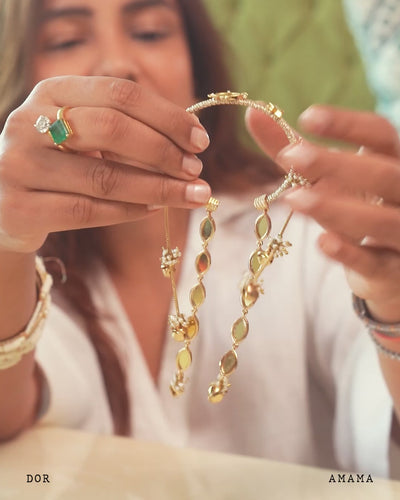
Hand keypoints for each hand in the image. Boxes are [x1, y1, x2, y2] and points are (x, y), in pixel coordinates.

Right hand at [0, 76, 210, 252]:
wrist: (5, 201)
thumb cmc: (59, 162)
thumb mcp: (83, 132)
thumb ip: (125, 127)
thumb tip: (190, 139)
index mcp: (51, 92)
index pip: (120, 94)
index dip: (167, 117)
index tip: (201, 141)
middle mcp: (29, 122)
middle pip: (112, 129)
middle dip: (164, 152)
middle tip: (196, 171)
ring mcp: (19, 165)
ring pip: (103, 177)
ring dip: (157, 188)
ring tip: (191, 195)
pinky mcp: (19, 207)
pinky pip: (86, 212)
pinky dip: (128, 211)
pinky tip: (153, 209)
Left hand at [246, 105, 399, 321]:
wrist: (384, 266)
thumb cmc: (351, 209)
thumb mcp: (324, 178)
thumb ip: (293, 148)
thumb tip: (253, 114)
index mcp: (392, 162)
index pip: (379, 133)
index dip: (347, 124)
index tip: (307, 117)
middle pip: (382, 174)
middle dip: (337, 165)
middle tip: (292, 156)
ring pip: (380, 220)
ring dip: (336, 208)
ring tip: (293, 199)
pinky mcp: (392, 270)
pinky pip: (375, 262)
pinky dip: (350, 253)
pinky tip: (322, 241)